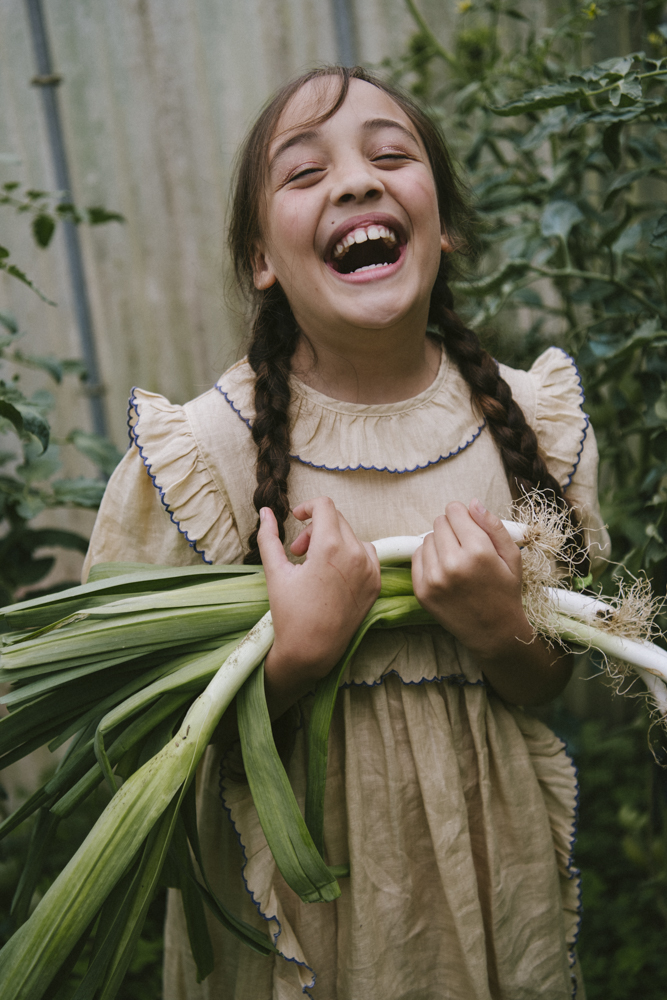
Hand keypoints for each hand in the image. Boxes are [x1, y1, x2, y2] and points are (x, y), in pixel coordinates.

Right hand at [258, 497, 380, 714]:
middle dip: (314, 529)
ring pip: (351, 535)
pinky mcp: (376, 583)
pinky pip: (366, 554)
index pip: (324, 506)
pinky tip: (332, 574)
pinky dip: (349, 555)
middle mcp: (355, 554)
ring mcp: (370, 569)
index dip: (307, 507)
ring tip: (314, 565)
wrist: (311, 650)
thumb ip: (268, 536)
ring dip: (332, 541)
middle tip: (297, 552)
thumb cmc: (289, 613)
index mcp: (330, 547)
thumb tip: (266, 511)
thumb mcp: (275, 571)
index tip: (296, 518)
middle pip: (336, 520)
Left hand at [411, 498, 571, 703]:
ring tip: (456, 560)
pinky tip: (445, 570)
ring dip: (440, 543)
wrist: (494, 632)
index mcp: (478, 551)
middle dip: (452, 528)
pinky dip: (429, 558)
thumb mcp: (511, 556)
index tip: (470, 527)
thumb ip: (493, 525)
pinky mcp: (421, 591)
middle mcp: (453, 564)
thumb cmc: (505, 591)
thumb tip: (472, 503)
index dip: (463, 516)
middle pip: (439, 522)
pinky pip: (417, 556)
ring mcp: (434, 579)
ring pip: (427, 538)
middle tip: (465, 546)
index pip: (454, 511)